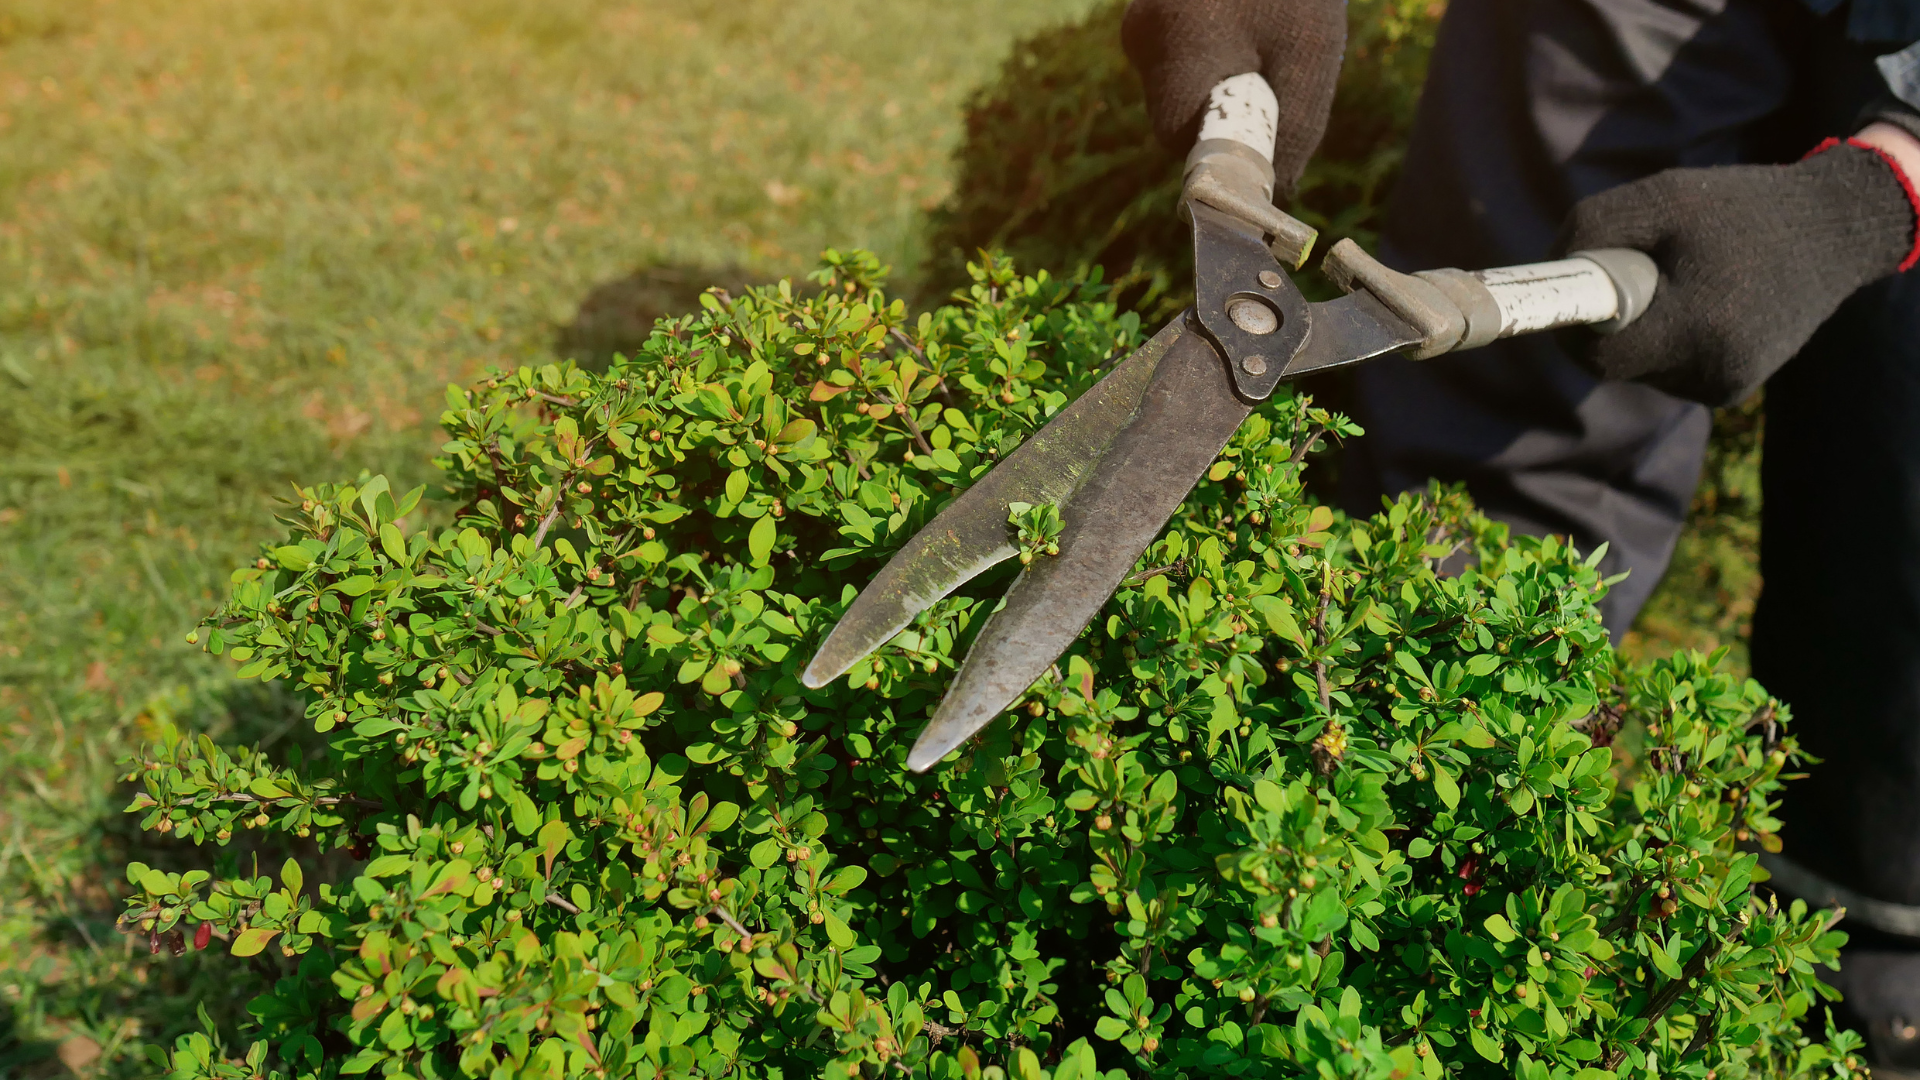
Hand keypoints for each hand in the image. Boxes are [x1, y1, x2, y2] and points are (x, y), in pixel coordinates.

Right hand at [1122, 0, 1346, 199]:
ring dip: (1223, 78)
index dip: (1220, 149)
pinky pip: (1180, 55)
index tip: (1260, 140)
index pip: (1176, 137)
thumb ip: (1294, 129)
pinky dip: (1217, 53)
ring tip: (1268, 32)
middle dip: (1225, 110)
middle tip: (1277, 76)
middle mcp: (1141, 34)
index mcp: (1172, 47)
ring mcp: (1140, 18)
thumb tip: (1278, 191)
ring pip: (1177, 82)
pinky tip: (1249, 19)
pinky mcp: (1153, 9)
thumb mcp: (1311, 54)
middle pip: (1174, 111)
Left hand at [1559, 132, 1919, 404]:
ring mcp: (1725, 387)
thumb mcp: (1663, 198)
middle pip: (1618, 365)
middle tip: (1640, 272)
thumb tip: (1548, 271)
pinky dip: (1671, 338)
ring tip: (1686, 281)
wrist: (1834, 231)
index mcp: (1697, 327)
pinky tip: (1707, 303)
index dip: (1574, 328)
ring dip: (1643, 330)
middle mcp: (1713, 372)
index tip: (1572, 295)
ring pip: (1644, 369)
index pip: (1598, 358)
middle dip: (1612, 324)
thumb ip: (1593, 230)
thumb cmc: (1741, 208)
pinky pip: (1672, 369)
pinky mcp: (1733, 389)